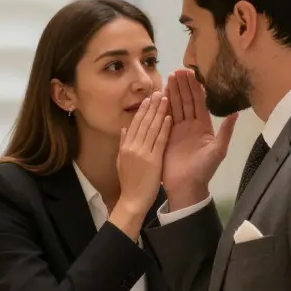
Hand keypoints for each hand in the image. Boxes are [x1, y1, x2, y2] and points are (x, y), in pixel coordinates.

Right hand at [116, 92, 170, 214]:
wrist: (133, 200)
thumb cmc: (129, 182)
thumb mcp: (121, 161)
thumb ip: (123, 144)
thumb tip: (124, 128)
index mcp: (126, 145)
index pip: (135, 123)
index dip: (142, 109)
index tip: (148, 98)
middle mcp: (133, 146)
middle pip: (143, 121)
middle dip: (151, 105)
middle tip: (158, 90)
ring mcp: (142, 152)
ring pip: (152, 127)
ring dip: (158, 111)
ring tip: (164, 97)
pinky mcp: (152, 159)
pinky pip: (159, 140)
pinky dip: (164, 128)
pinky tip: (169, 116)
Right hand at [163, 69, 237, 208]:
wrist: (186, 187)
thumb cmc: (203, 170)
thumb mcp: (218, 151)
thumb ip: (225, 132)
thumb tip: (236, 113)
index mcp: (203, 126)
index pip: (198, 102)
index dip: (195, 88)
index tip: (190, 74)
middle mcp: (190, 125)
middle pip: (186, 100)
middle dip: (182, 85)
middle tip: (177, 70)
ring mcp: (177, 130)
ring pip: (175, 106)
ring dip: (172, 92)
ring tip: (168, 77)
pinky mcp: (166, 136)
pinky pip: (164, 117)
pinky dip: (163, 106)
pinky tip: (160, 95)